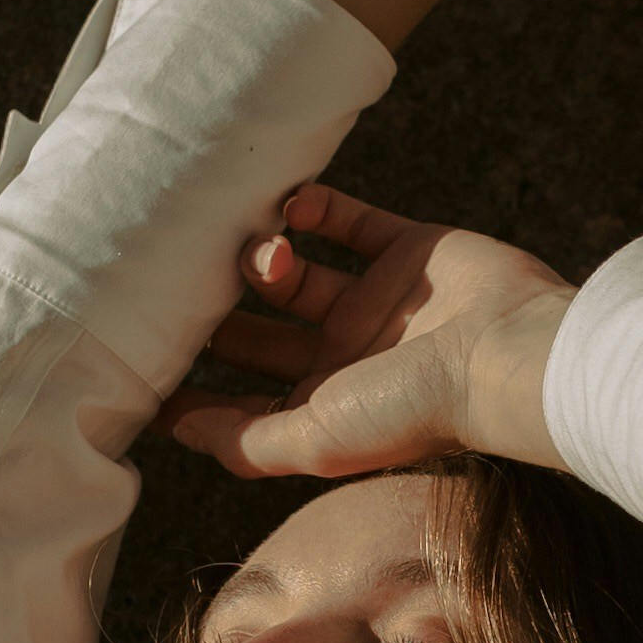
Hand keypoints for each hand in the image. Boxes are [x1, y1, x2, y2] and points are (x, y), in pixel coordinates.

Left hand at [165, 184, 570, 480]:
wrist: (507, 352)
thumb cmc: (416, 408)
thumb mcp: (315, 440)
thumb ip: (245, 441)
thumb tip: (181, 430)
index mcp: (323, 408)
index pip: (241, 400)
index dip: (193, 388)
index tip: (135, 365)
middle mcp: (345, 358)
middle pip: (258, 334)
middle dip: (214, 315)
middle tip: (170, 284)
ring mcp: (376, 302)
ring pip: (296, 273)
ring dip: (262, 258)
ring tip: (263, 253)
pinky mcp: (408, 251)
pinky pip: (348, 221)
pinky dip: (316, 206)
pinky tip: (294, 202)